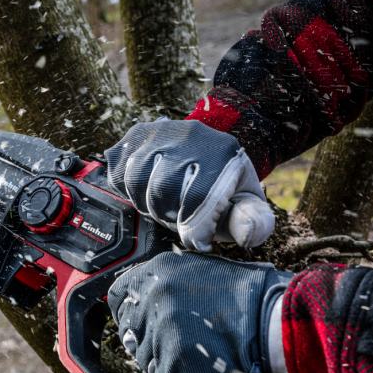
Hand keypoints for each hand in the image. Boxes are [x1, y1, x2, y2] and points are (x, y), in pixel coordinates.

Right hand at [104, 119, 274, 251]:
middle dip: (168, 215)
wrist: (209, 153)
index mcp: (223, 152)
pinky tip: (147, 191)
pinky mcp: (137, 135)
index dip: (195, 229)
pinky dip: (129, 189)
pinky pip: (119, 170)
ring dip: (147, 202)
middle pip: (161, 188)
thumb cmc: (226, 188)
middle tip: (179, 218)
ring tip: (165, 204)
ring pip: (136, 178)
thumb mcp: (247, 205)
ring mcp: (160, 132)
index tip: (198, 240)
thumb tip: (249, 232)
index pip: (199, 198)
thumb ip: (253, 222)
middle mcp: (189, 135)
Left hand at [107, 251, 291, 372]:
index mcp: (158, 271)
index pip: (119, 295)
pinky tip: (193, 371)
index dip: (127, 310)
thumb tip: (145, 295)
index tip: (134, 319)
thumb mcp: (200, 269)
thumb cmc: (246, 294)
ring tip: (186, 356)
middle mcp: (154, 297)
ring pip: (143, 356)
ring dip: (161, 360)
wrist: (270, 318)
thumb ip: (168, 279)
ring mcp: (161, 328)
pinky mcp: (173, 357)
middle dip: (146, 338)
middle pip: (130, 328)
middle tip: (168, 343)